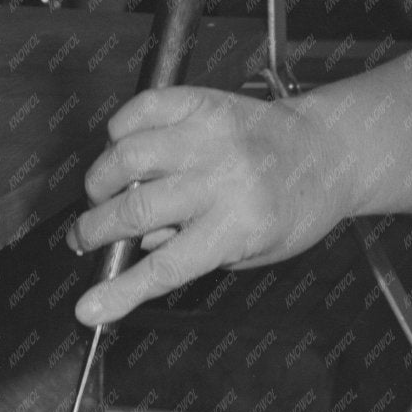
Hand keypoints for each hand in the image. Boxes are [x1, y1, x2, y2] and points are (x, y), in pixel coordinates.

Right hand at [67, 87, 328, 323]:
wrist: (328, 152)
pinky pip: (140, 109)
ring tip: (103, 193)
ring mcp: (211, 135)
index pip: (165, 268)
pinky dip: (119, 130)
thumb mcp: (254, 251)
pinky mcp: (204, 103)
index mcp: (242, 225)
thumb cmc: (293, 207)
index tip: (88, 309)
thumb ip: (194, 253)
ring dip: (100, 180)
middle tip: (84, 238)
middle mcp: (224, 177)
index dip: (119, 292)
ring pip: (126, 156)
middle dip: (94, 231)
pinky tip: (122, 148)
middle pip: (134, 210)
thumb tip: (134, 247)